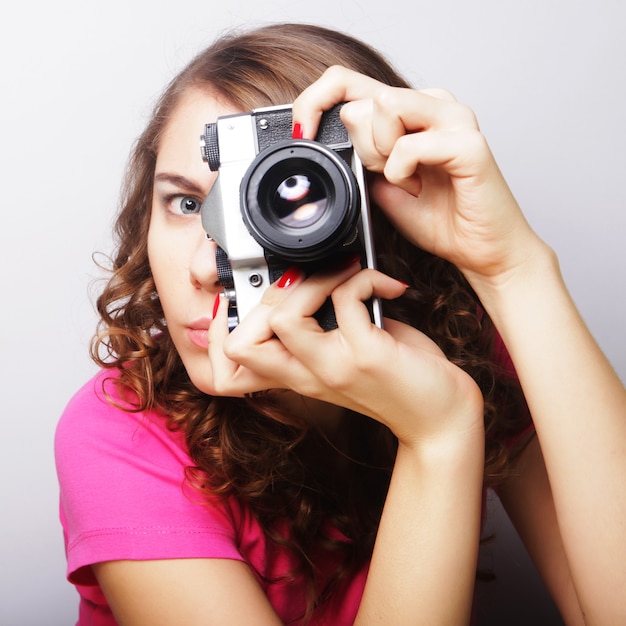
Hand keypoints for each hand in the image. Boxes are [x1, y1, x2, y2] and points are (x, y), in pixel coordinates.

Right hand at [208, 260, 482, 446]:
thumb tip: (313, 277)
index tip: (246, 302)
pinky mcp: (366, 356)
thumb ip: (322, 326)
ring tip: (345, 274)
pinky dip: (363, 278)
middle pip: (239, 345)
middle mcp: (307, 375)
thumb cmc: (398, 380)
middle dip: (265, 295)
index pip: (228, 370)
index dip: (217, 335)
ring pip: (283, 317)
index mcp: (298, 375)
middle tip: (307, 280)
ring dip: (313, 281)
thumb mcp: (347, 356)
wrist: (441, 419)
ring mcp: (333, 368)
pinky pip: (346, 298)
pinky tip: (388, 286)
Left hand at [292, 66, 544, 288]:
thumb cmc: (442, 220)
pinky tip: (416, 186)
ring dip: (382, 153)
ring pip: (385, 106)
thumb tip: (345, 119)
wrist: (481, 251)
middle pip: (364, 98)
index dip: (317, 102)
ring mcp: (455, 119)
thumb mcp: (383, 186)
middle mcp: (434, 105)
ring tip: (406, 180)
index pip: (350, 82)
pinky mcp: (469, 143)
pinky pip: (410, 145)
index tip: (304, 133)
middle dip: (362, 147)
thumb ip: (363, 154)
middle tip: (389, 177)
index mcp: (412, 112)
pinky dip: (402, 171)